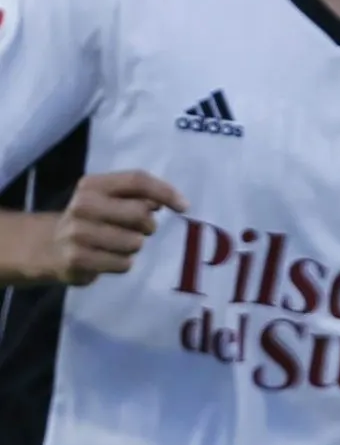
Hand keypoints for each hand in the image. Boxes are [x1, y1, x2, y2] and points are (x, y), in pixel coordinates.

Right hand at [48, 171, 187, 284]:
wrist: (50, 247)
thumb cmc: (94, 219)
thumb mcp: (110, 199)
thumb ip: (139, 195)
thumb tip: (170, 202)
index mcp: (92, 184)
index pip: (138, 180)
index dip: (166, 192)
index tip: (184, 207)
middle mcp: (82, 205)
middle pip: (141, 213)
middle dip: (148, 226)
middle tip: (138, 230)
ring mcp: (76, 233)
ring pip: (135, 242)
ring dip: (134, 246)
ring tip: (118, 245)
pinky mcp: (76, 259)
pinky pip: (124, 264)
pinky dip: (123, 263)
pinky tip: (109, 259)